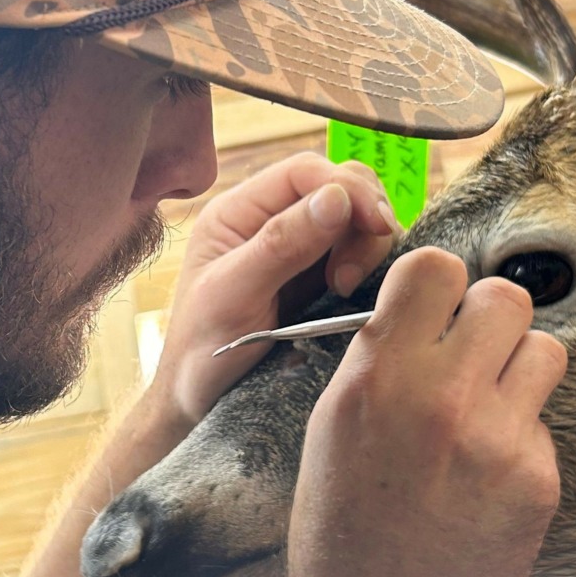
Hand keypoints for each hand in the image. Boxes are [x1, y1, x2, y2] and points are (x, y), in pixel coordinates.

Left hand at [150, 151, 397, 428]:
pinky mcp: (318, 279)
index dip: (347, 188)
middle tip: (352, 274)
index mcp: (238, 211)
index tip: (375, 226)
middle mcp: (269, 221)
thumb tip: (336, 197)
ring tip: (347, 288)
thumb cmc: (203, 353)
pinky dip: (370, 265)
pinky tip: (356, 295)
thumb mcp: (233, 296)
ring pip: (355, 219)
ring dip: (368, 245)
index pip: (305, 171)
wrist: (200, 404)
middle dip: (362, 217)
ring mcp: (297, 249)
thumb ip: (280, 244)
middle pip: (340, 186)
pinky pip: (359, 254)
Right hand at [287, 247, 565, 576]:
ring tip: (487, 415)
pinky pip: (544, 424)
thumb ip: (379, 361)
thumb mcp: (332, 428)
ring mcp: (496, 437)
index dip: (441, 289)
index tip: (436, 317)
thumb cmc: (341, 529)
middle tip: (471, 363)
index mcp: (377, 374)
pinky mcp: (536, 479)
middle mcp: (440, 395)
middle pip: (506, 298)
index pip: (438, 267)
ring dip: (519, 373)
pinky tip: (487, 482)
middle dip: (490, 325)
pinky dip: (521, 442)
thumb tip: (425, 312)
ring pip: (544, 351)